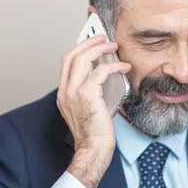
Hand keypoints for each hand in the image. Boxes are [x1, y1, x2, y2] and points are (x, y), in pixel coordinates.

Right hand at [57, 34, 131, 187]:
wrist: (94, 149)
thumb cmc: (96, 133)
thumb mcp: (90, 108)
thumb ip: (92, 91)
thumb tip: (107, 74)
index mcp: (64, 93)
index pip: (67, 63)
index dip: (80, 49)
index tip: (93, 43)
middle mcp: (65, 91)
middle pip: (72, 55)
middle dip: (88, 43)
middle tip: (103, 38)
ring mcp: (73, 92)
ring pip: (82, 58)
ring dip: (100, 49)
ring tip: (113, 46)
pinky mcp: (87, 95)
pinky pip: (101, 71)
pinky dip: (114, 65)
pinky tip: (124, 67)